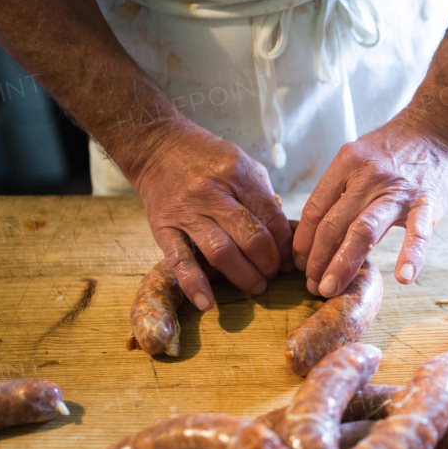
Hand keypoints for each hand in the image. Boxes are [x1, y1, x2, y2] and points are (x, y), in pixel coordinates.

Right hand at [132, 123, 293, 309]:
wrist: (156, 145)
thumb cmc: (206, 158)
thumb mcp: (242, 164)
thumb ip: (262, 196)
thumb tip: (285, 235)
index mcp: (237, 174)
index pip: (272, 217)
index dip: (286, 245)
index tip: (291, 260)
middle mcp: (212, 192)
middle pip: (251, 237)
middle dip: (269, 263)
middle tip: (274, 273)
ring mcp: (186, 211)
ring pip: (221, 252)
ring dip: (244, 276)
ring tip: (256, 286)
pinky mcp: (163, 227)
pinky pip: (179, 260)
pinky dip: (194, 284)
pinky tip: (208, 303)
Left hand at [293, 109, 447, 295]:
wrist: (441, 128)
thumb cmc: (398, 149)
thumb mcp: (361, 158)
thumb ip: (344, 191)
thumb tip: (324, 230)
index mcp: (346, 164)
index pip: (315, 208)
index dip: (303, 240)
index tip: (299, 263)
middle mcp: (367, 176)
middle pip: (332, 224)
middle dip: (316, 260)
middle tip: (311, 285)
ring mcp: (397, 191)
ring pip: (362, 231)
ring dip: (342, 263)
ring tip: (330, 289)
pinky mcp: (426, 203)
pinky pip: (417, 233)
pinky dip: (411, 256)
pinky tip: (403, 278)